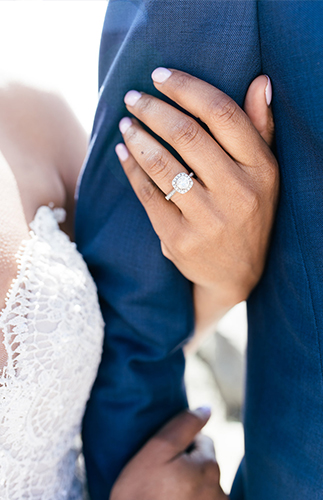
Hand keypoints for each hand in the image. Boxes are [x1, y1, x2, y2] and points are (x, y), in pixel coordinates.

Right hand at [110, 407, 227, 499]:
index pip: (203, 441)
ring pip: (203, 486)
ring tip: (163, 495)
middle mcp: (220, 492)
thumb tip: (207, 408)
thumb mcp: (156, 450)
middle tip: (161, 479)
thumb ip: (184, 425)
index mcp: (209, 466)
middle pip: (204, 465)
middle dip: (187, 466)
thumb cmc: (140, 493)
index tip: (163, 461)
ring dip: (188, 486)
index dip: (181, 447)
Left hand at [116, 69, 278, 326]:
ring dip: (137, 137)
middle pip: (187, 135)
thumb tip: (260, 81)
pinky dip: (131, 169)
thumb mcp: (264, 174)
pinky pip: (148, 195)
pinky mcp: (180, 241)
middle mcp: (238, 194)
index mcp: (262, 170)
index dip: (187, 88)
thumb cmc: (248, 212)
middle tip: (132, 98)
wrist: (236, 274)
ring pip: (163, 165)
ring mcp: (209, 220)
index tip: (159, 75)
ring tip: (125, 123)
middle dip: (152, 109)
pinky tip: (123, 153)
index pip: (222, 114)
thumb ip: (259, 129)